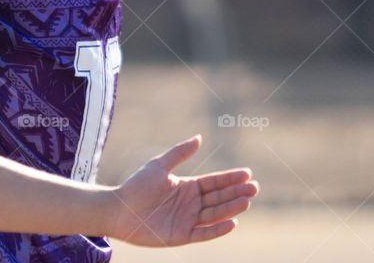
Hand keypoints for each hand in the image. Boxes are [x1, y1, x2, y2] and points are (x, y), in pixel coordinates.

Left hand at [108, 135, 258, 245]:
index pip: (214, 182)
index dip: (231, 178)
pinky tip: (232, 222)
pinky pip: (203, 233)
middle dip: (237, 193)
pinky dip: (218, 229)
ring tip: (247, 201)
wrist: (119, 209)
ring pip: (215, 214)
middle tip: (254, 187)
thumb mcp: (159, 166)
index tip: (247, 173)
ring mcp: (188, 220)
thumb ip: (179, 153)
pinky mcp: (182, 236)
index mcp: (188, 187)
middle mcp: (191, 204)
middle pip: (219, 198)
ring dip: (231, 208)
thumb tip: (199, 138)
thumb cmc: (136, 186)